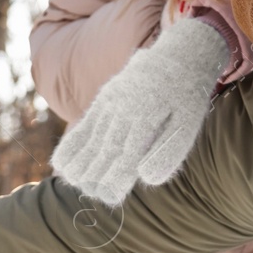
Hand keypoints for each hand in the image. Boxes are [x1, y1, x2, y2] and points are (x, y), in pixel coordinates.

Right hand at [51, 18, 230, 204]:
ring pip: (90, 139)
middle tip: (97, 194)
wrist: (178, 55)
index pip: (124, 155)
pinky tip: (63, 167)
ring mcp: (109, 101)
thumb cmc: (187, 97)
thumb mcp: (189, 123)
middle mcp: (122, 107)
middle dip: (96, 176)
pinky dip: (72, 146)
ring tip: (79, 184)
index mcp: (145, 115)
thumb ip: (170, 152)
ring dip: (82, 165)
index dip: (114, 179)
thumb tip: (145, 178)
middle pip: (102, 150)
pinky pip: (84, 125)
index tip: (110, 197)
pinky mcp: (104, 99)